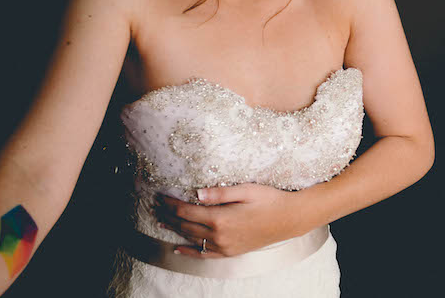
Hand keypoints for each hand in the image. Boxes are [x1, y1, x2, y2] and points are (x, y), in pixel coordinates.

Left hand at [154, 184, 309, 258]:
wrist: (289, 219)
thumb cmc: (269, 199)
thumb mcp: (245, 190)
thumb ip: (219, 193)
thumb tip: (196, 193)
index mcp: (220, 218)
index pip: (187, 211)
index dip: (171, 204)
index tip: (160, 196)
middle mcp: (220, 235)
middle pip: (186, 225)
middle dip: (169, 215)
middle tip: (155, 206)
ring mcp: (225, 246)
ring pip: (193, 238)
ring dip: (175, 230)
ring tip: (161, 221)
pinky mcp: (231, 251)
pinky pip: (205, 254)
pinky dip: (190, 251)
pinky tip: (178, 248)